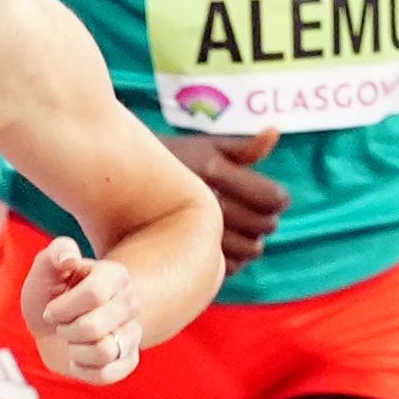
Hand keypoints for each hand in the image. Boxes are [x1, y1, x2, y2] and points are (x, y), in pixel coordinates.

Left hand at [21, 235, 145, 383]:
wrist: (51, 328)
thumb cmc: (48, 295)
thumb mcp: (44, 271)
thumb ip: (56, 253)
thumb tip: (70, 258)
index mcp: (115, 274)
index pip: (94, 294)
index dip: (63, 308)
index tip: (52, 309)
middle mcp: (131, 302)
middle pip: (95, 327)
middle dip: (66, 330)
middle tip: (62, 325)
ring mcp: (133, 333)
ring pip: (103, 352)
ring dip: (75, 350)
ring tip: (73, 340)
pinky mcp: (129, 360)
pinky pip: (106, 374)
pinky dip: (83, 369)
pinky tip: (80, 358)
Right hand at [165, 128, 286, 266]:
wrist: (120, 185)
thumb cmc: (172, 161)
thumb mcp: (205, 147)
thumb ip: (244, 147)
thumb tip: (275, 131)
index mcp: (214, 171)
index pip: (270, 197)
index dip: (279, 200)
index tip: (275, 199)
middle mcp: (205, 201)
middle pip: (262, 225)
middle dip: (267, 220)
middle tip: (258, 215)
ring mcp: (194, 230)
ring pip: (250, 250)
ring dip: (253, 242)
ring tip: (243, 232)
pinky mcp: (185, 253)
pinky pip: (229, 266)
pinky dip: (235, 260)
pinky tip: (226, 246)